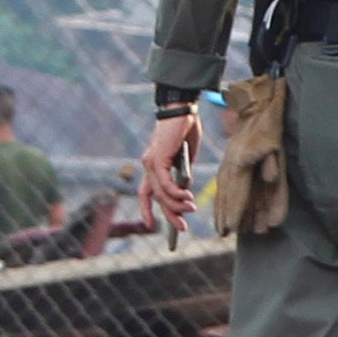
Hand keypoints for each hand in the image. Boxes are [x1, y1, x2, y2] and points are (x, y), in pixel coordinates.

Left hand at [138, 107, 202, 230]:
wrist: (182, 109)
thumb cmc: (185, 129)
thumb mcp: (186, 157)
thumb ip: (183, 174)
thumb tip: (184, 193)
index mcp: (153, 165)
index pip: (146, 193)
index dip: (146, 209)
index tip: (150, 225)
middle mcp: (148, 166)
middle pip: (156, 198)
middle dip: (169, 215)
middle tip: (182, 228)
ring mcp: (151, 163)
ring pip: (161, 194)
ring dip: (177, 205)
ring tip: (191, 209)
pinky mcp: (157, 160)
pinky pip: (165, 184)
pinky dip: (176, 194)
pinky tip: (187, 198)